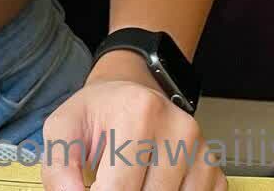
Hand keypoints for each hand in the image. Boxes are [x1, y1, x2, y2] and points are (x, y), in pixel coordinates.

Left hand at [36, 50, 225, 190]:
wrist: (134, 92)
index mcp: (140, 112)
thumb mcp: (65, 126)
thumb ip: (59, 167)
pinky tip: (151, 185)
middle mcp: (179, 129)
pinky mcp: (214, 171)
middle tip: (109, 182)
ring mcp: (202, 152)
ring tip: (129, 181)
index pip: (119, 189)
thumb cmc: (99, 113)